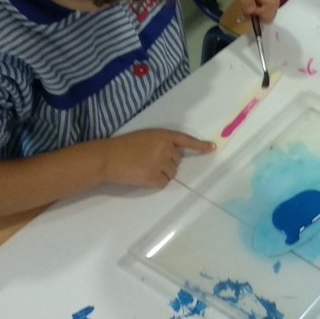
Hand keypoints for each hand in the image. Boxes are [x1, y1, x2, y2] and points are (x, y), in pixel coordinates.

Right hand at [99, 129, 214, 188]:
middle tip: (147, 161)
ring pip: (172, 173)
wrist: (107, 157)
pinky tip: (142, 176)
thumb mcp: (146, 138)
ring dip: (161, 173)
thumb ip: (162, 144)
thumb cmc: (123, 147)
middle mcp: (166, 148)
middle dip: (166, 163)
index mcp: (163, 135)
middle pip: (177, 161)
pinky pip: (163, 183)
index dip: (199, 145)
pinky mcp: (154, 177)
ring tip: (143, 168)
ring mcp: (161, 163)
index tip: (212, 148)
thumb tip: (174, 157)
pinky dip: (155, 183)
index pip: (186, 140)